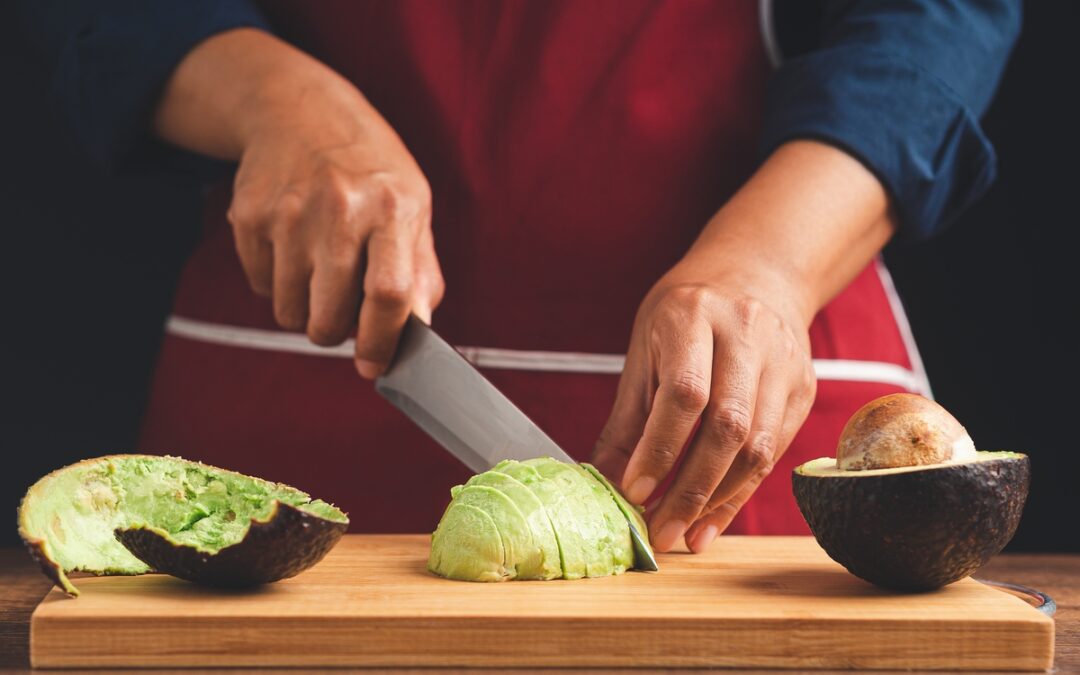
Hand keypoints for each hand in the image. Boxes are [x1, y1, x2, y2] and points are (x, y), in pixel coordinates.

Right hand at [228, 88, 442, 376]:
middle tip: (345, 309)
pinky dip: (278, 282)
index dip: (383, 342)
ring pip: (290, 313)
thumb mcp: (412, 207)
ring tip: (320, 269)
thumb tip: (416, 338)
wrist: (301, 111)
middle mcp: (339, 209)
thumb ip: (420, 275)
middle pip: (330, 318)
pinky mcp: (249, 217)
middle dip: (336, 331)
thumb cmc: (370, 171)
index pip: (389, 294)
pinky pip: (261, 287)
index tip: (375, 367)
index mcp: (392, 208)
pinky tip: (293, 244)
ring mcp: (289, 213)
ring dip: (306, 309)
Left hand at [592, 259, 815, 553]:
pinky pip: (774, 453)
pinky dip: (740, 492)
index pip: (684, 393)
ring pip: (758, 447)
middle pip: (728, 426)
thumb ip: (627, 418)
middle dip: (692, 489)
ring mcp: (783, 362)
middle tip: (661, 532)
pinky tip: (712, 517)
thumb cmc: (687, 313)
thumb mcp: (645, 348)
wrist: (755, 274)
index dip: (659, 449)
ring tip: (684, 534)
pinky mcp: (802, 389)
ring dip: (718, 500)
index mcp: (694, 315)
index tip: (635, 492)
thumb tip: (605, 483)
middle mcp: (747, 334)